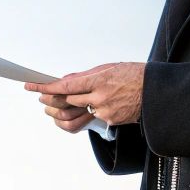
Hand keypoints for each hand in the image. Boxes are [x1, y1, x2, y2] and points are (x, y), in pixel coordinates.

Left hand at [25, 61, 144, 130]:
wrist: (158, 92)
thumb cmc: (136, 76)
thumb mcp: (110, 68)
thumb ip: (86, 76)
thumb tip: (67, 80)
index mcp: (99, 80)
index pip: (65, 86)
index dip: (46, 88)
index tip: (32, 87)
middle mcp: (100, 97)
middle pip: (67, 101)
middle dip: (52, 99)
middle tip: (42, 97)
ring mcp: (105, 111)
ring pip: (78, 111)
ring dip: (67, 108)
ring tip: (62, 104)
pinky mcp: (111, 121)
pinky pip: (93, 117)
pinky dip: (90, 110)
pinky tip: (95, 104)